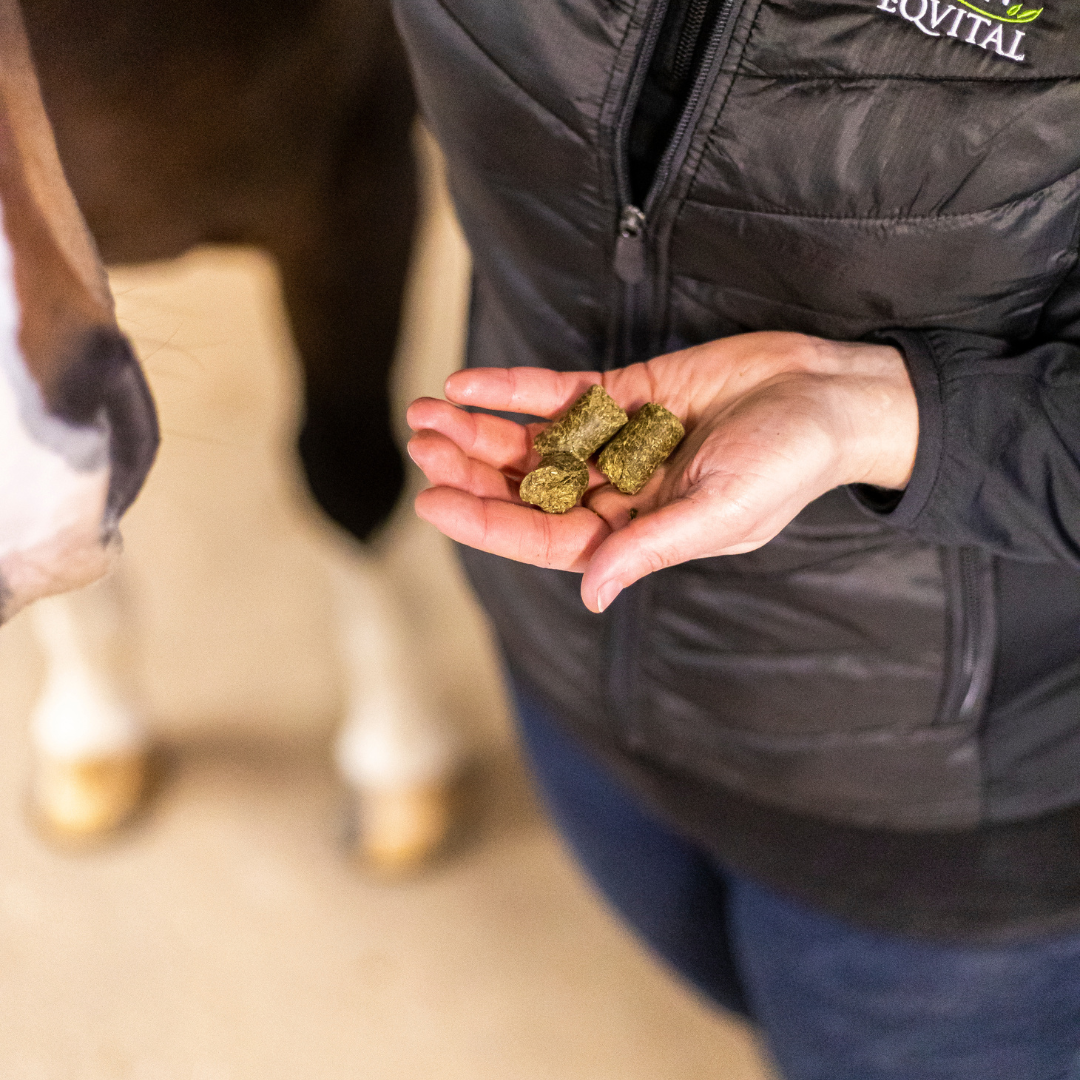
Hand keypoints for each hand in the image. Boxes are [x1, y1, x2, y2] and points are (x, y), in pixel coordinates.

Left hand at [406, 332, 917, 612]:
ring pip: (533, 442)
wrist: (828, 394)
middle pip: (526, 489)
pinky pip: (559, 394)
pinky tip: (470, 384)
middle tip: (423, 443)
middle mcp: (616, 494)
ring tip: (428, 411)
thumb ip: (652, 547)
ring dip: (480, 428)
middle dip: (471, 468)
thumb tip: (594, 595)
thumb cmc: (788, 463)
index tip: (432, 498)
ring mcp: (616, 444)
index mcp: (635, 536)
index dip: (484, 521)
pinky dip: (515, 389)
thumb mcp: (721, 511)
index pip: (543, 538)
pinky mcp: (626, 395)